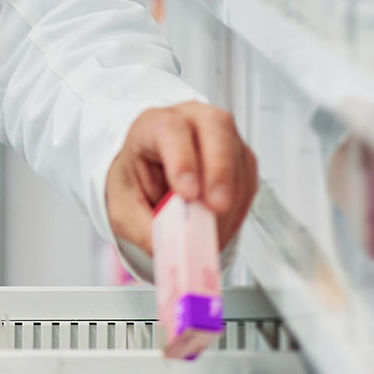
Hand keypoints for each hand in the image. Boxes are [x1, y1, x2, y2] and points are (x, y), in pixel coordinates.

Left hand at [105, 102, 257, 257]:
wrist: (146, 179)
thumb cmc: (134, 184)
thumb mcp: (124, 210)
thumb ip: (145, 230)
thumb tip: (173, 252)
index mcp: (153, 125)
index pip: (171, 129)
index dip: (182, 159)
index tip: (186, 193)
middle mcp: (190, 121)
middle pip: (215, 126)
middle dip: (219, 170)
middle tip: (216, 208)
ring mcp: (219, 136)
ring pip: (238, 155)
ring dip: (231, 199)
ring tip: (211, 233)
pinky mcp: (239, 158)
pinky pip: (249, 179)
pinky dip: (239, 209)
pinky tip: (220, 227)